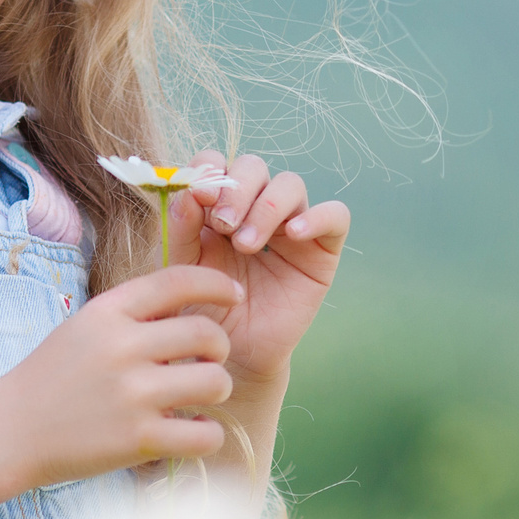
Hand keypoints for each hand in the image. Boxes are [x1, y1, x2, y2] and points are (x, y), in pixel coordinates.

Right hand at [0, 264, 243, 489]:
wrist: (10, 431)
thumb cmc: (54, 376)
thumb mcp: (86, 326)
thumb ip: (134, 312)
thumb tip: (194, 297)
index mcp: (108, 312)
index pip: (179, 281)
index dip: (217, 284)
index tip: (235, 295)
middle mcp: (122, 347)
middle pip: (208, 333)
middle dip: (219, 348)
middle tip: (207, 361)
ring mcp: (131, 395)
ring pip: (216, 382)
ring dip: (217, 391)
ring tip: (198, 399)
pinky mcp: (138, 440)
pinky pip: (206, 434)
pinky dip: (207, 435)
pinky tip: (191, 432)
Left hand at [169, 152, 348, 391]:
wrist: (234, 355)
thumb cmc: (206, 310)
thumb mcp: (184, 269)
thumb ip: (182, 230)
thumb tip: (191, 191)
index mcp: (220, 206)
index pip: (219, 164)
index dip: (209, 170)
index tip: (198, 197)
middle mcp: (256, 209)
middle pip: (254, 167)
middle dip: (236, 189)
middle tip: (223, 225)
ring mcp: (292, 226)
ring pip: (291, 184)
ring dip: (266, 207)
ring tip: (246, 244)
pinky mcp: (322, 250)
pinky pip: (335, 215)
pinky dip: (317, 217)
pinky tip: (294, 235)